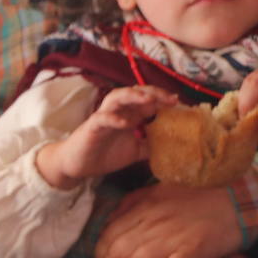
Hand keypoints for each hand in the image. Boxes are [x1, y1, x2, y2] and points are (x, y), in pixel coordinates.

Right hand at [37, 86, 176, 189]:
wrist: (78, 165)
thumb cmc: (106, 153)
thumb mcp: (136, 151)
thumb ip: (152, 145)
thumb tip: (175, 147)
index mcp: (130, 114)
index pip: (148, 99)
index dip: (164, 98)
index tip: (179, 102)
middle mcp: (118, 111)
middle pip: (136, 92)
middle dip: (154, 92)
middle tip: (170, 99)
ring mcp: (104, 116)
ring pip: (117, 97)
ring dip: (133, 96)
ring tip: (148, 99)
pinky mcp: (92, 126)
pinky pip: (102, 118)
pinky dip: (113, 118)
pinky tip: (125, 123)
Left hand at [96, 183, 240, 257]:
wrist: (239, 194)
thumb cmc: (202, 191)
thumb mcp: (163, 187)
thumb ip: (138, 199)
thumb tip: (115, 212)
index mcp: (146, 204)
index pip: (109, 232)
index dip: (102, 252)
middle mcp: (154, 220)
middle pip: (117, 252)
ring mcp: (173, 236)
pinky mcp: (193, 250)